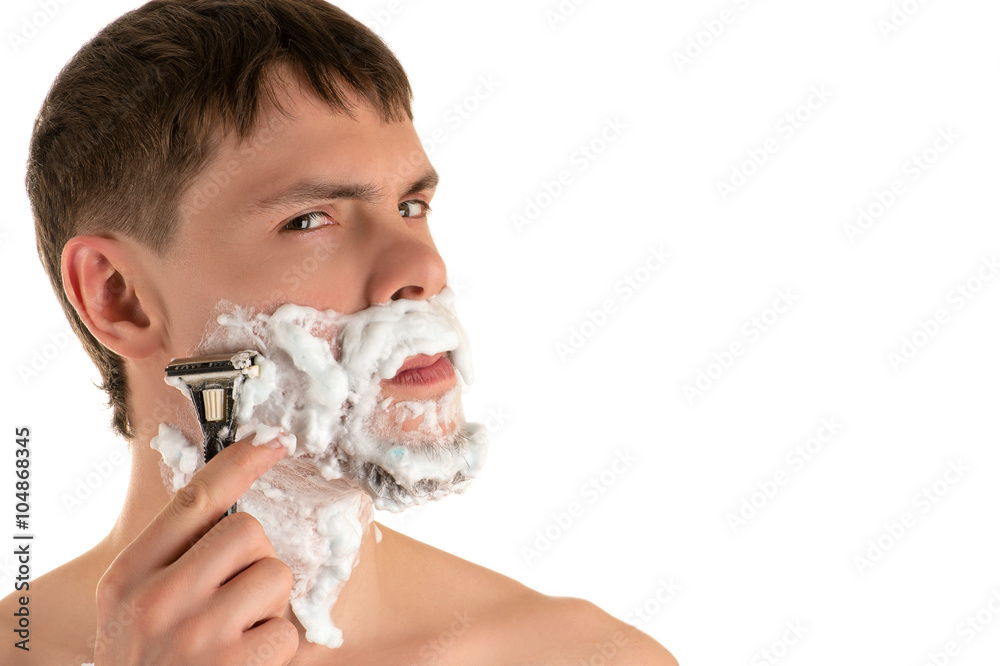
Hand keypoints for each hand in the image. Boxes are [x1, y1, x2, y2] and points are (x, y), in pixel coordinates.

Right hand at [94, 438, 296, 664]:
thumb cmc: (150, 665)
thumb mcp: (134, 609)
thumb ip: (173, 559)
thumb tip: (233, 504)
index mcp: (130, 576)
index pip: (194, 499)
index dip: (240, 462)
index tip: (275, 440)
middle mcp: (155, 600)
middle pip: (248, 531)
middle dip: (256, 560)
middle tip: (235, 599)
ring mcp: (195, 636)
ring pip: (276, 576)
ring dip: (270, 606)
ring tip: (239, 637)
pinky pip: (288, 630)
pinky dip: (278, 650)